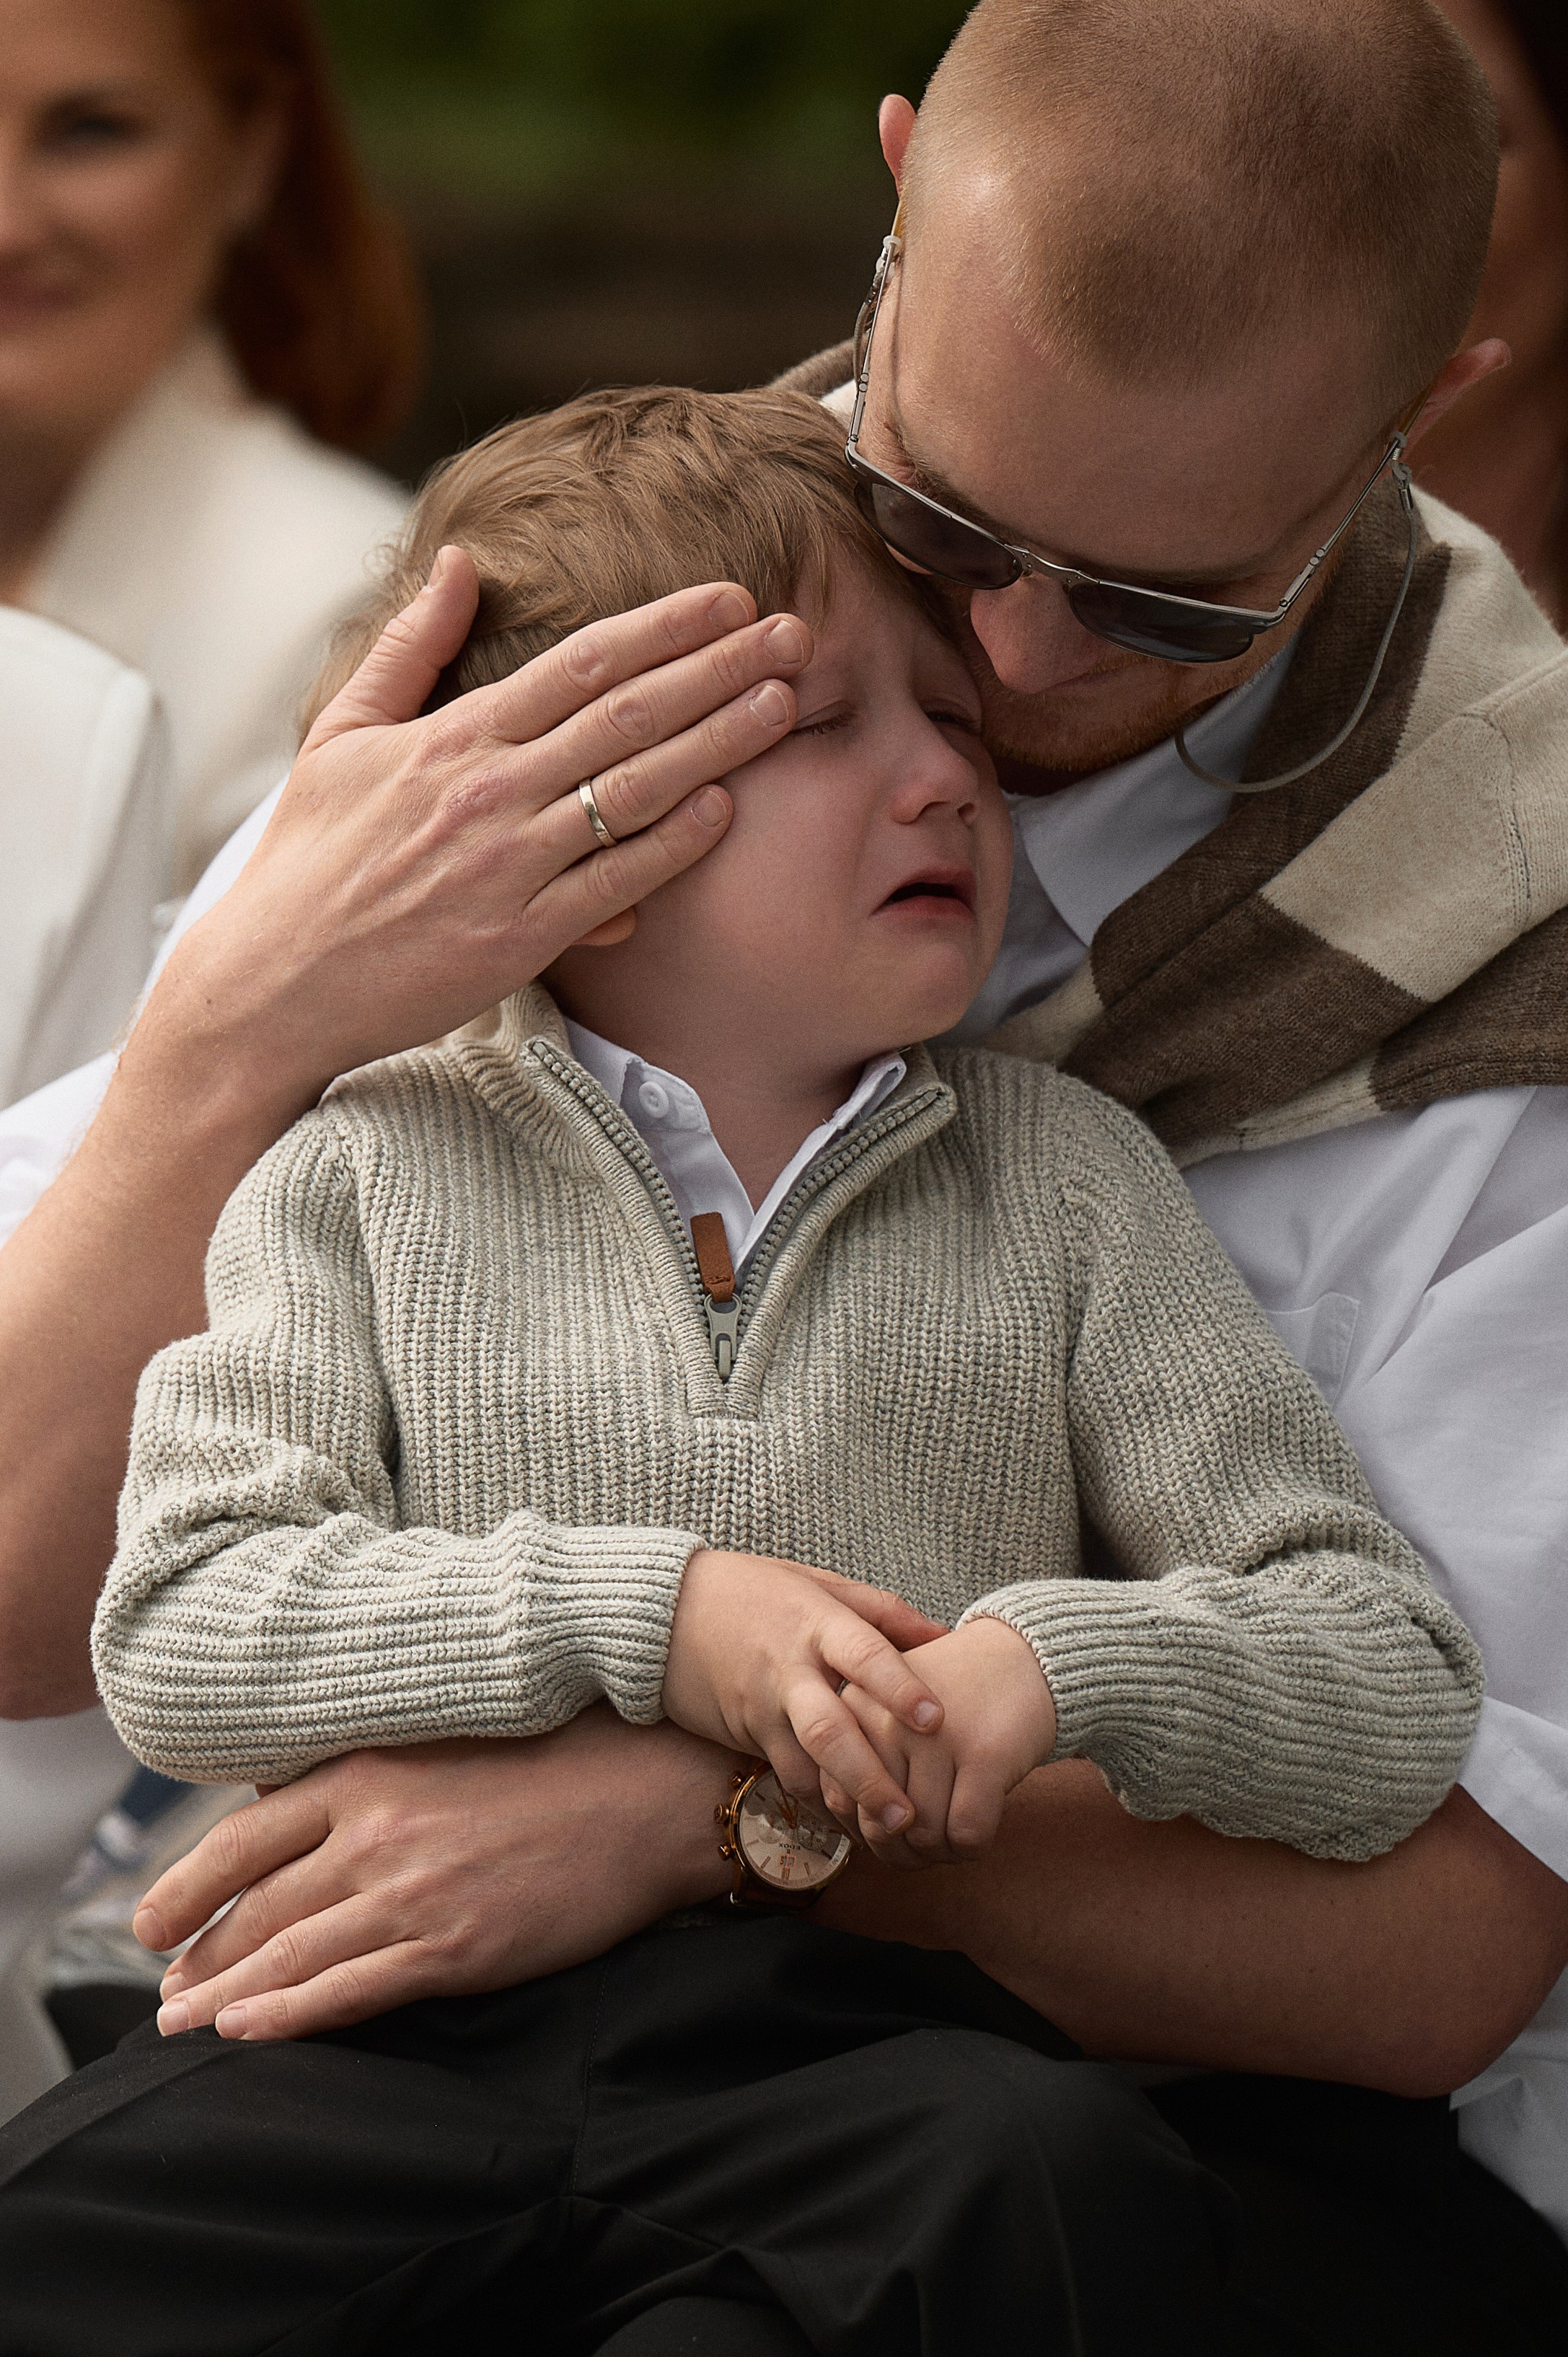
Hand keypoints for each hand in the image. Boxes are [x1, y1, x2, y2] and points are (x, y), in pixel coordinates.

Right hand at [134, 548, 812, 1127]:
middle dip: (719, 669)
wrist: (275, 981)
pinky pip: (614, 881)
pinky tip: (725, 809)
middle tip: (795, 635)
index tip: (730, 600)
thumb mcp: (341, 735)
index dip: (664, 627)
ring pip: (635, 789)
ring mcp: (509, 866)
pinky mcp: (519, 939)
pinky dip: (672, 844)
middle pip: (627, 714)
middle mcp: (489, 792)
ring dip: (719, 742)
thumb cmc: (309, 859)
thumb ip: (410, 648)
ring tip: (785, 703)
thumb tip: (460, 564)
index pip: (581, 664)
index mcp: (452, 738)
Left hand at [136, 1709, 738, 2042]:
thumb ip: (374, 1770)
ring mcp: (413, 1893)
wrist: (653, 1791)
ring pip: (289, 1955)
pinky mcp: (455, 1947)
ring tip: (180, 2022)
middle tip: (163, 1988)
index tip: (151, 1919)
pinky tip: (245, 2032)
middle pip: (257, 1904)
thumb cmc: (563, 1754)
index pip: (246, 1835)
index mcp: (370, 1769)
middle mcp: (375, 1831)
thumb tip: (303, 1798)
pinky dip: (288, 2016)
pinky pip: (350, 1991)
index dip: (187, 1883)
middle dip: (198, 1953)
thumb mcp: (450, 1737)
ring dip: (223, 1996)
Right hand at [662, 1550, 948, 1832]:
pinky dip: (816, 1798)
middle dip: (870, 1777)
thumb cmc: (755, 1591)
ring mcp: (763, 1706)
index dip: (899, 1687)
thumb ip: (883, 1611)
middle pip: (831, 1730)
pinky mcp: (744, 1732)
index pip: (863, 1654)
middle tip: (907, 1815)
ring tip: (887, 1833)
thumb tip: (945, 1634)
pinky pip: (783, 1774)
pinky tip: (849, 1816)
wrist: (666, 1612)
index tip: (937, 1720)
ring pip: (805, 1765)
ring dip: (843, 1802)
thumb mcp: (818, 1583)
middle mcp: (789, 1669)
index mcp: (816, 1623)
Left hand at [822, 1617, 1057, 1866]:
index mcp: (856, 1707)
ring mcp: (937, 1736)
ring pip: (926, 1836)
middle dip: (906, 1853)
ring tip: (954, 1838)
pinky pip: (967, 1833)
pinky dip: (973, 1847)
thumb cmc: (954, 1704)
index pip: (840, 1801)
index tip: (894, 1833)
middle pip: (882, 1826)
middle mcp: (888, 1719)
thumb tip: (867, 1841)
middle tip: (927, 1849)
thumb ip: (867, 1768)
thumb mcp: (894, 1718)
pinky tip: (979, 1830)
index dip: (868, 1832)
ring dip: (942, 1853)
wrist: (1023, 1660)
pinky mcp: (985, 1754)